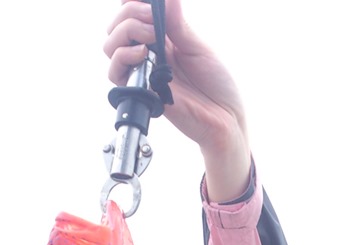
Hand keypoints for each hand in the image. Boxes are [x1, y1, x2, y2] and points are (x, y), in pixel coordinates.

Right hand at [104, 0, 250, 200]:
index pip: (132, 15)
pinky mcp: (143, 92)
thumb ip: (178, 24)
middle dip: (129, 15)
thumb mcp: (198, 48)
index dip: (131, 3)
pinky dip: (123, 57)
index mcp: (163, 40)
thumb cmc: (218, 85)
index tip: (143, 1)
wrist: (225, 118)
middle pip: (117, 28)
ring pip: (110, 47)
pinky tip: (143, 55)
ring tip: (150, 37)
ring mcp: (145, 73)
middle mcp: (150, 55)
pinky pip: (116, 74)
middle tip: (152, 19)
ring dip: (125, 32)